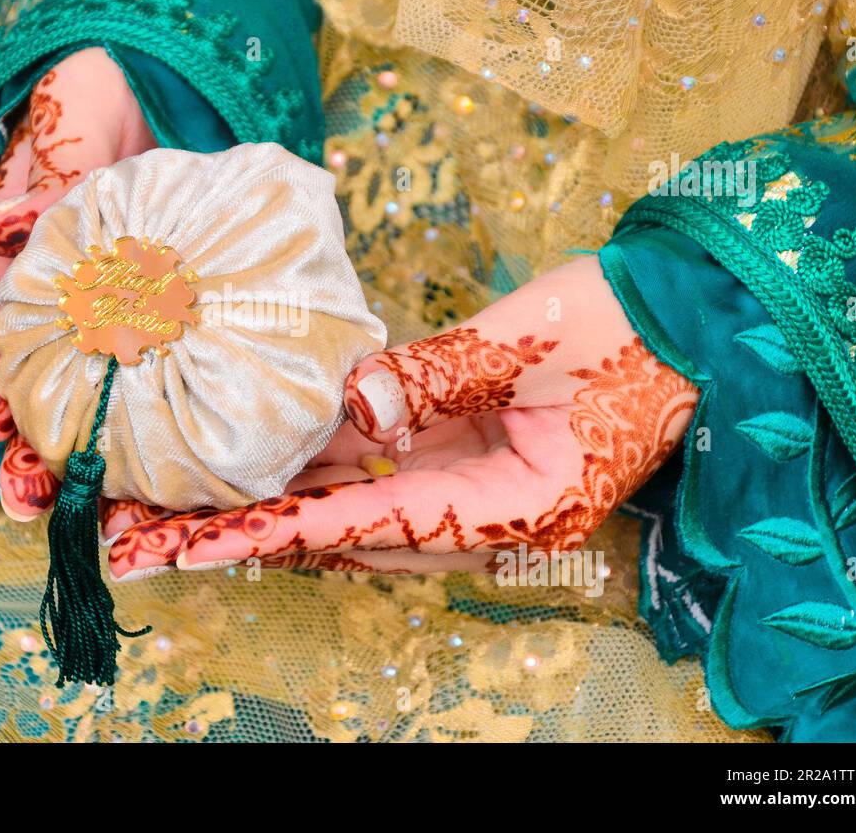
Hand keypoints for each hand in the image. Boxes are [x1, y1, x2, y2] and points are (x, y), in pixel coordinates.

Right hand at [0, 47, 155, 520]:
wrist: (173, 71)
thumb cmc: (103, 96)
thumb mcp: (65, 127)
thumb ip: (39, 181)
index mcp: (27, 254)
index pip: (3, 326)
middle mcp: (70, 291)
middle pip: (45, 377)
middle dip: (32, 440)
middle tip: (29, 495)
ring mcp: (121, 305)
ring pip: (101, 388)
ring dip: (89, 448)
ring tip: (76, 505)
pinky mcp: (175, 309)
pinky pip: (169, 369)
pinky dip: (164, 415)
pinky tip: (164, 469)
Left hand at [104, 256, 698, 578]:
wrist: (691, 312)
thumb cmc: (626, 324)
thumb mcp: (528, 340)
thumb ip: (438, 374)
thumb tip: (352, 405)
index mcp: (519, 505)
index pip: (381, 523)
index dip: (288, 529)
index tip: (204, 544)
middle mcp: (493, 517)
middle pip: (358, 534)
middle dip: (262, 530)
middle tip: (164, 531)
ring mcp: (481, 491)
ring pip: (364, 509)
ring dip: (287, 500)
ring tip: (190, 501)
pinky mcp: (473, 459)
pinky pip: (388, 474)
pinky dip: (330, 466)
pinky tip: (268, 451)